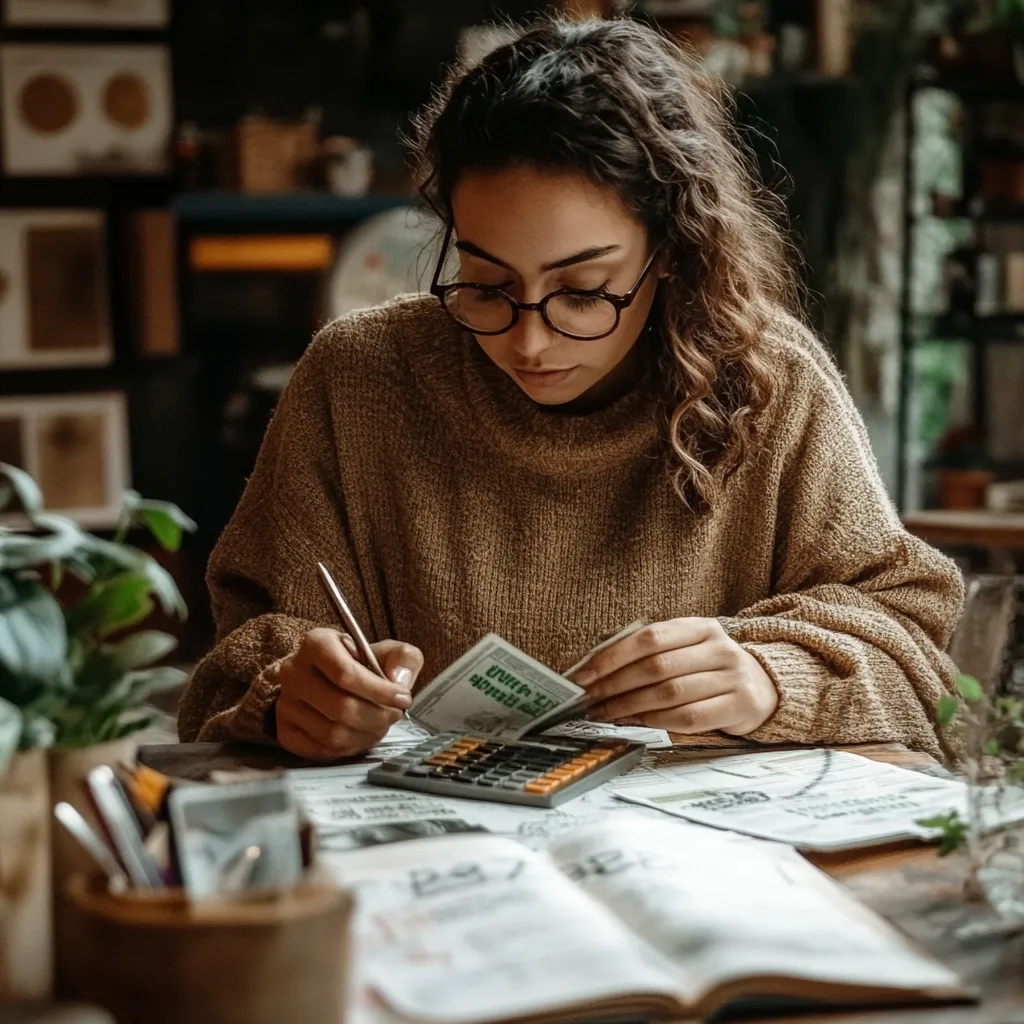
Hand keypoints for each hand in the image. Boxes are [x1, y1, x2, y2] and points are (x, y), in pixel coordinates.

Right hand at [275, 627, 422, 759]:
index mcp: (316, 644)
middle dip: (377, 717)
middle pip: (341, 707)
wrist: (330, 681)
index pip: (346, 674)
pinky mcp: (285, 732)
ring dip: (366, 735)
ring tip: (380, 726)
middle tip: (393, 716)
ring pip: (332, 733)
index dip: (379, 691)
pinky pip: (321, 750)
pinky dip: (348, 748)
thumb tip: (399, 682)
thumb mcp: (388, 651)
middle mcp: (293, 672)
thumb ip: (403, 659)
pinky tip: (360, 735)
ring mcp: (285, 704)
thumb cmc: (361, 665)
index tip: (402, 698)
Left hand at [574, 618, 777, 736]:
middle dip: (615, 685)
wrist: (764, 687)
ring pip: (670, 693)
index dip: (612, 657)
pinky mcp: (739, 706)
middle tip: (590, 699)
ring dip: (630, 706)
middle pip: (656, 666)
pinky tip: (636, 722)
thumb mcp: (687, 648)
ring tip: (606, 713)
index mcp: (701, 627)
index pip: (649, 637)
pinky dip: (657, 721)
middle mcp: (719, 649)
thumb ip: (649, 652)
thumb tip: (595, 668)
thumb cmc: (710, 669)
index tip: (584, 675)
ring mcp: (732, 677)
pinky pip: (689, 717)